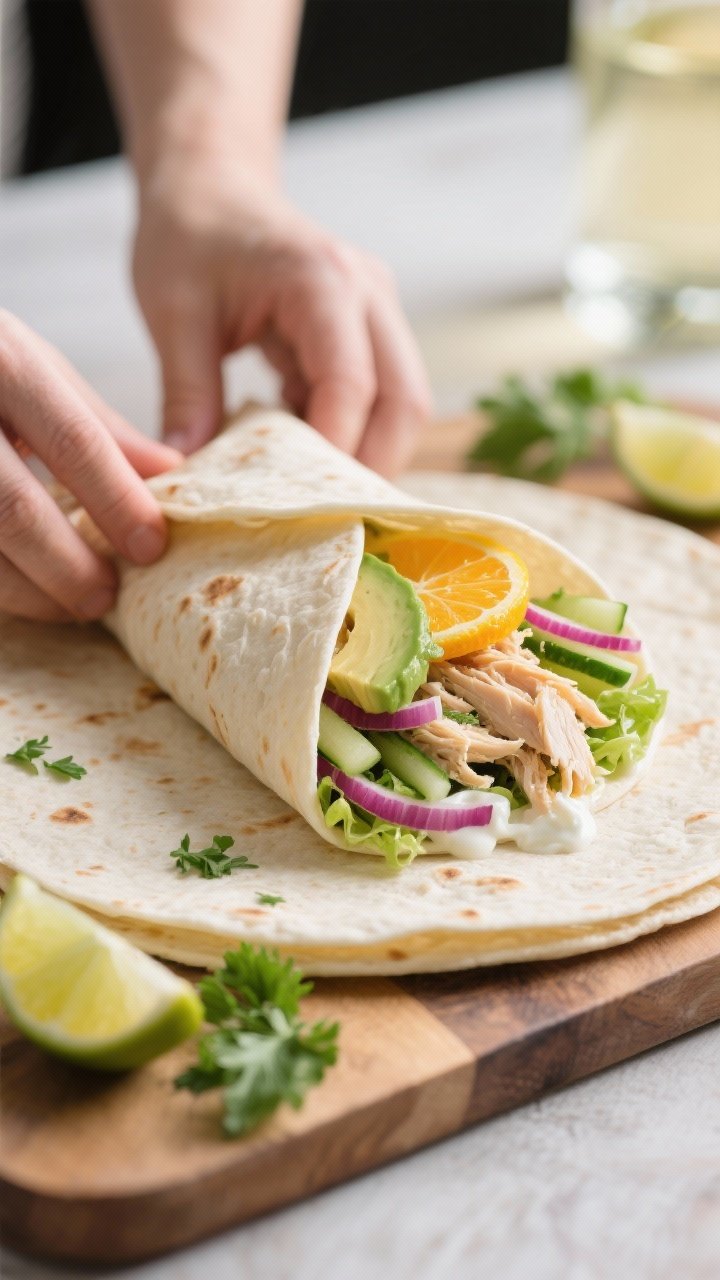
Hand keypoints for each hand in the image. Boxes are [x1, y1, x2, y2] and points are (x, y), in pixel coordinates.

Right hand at [0, 312, 181, 621]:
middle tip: (105, 598)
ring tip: (68, 606)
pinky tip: (22, 594)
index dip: (117, 502)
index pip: (73, 440)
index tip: (152, 548)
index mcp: (1, 358)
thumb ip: (98, 424)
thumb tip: (172, 474)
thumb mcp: (32, 367)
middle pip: (13, 507)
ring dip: (26, 590)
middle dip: (67, 565)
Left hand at [133, 162, 431, 475]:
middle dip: (371, 466)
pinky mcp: (370, 332)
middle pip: (404, 401)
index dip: (334, 449)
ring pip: (405, 405)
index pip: (353, 382)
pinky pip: (382, 399)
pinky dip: (353, 435)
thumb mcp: (174, 313)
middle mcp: (368, 293)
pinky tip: (302, 455)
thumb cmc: (190, 238)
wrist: (212, 189)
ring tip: (309, 491)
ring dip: (368, 454)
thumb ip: (186, 393)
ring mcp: (378, 312)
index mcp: (321, 279)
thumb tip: (186, 474)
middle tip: (320, 516)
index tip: (299, 502)